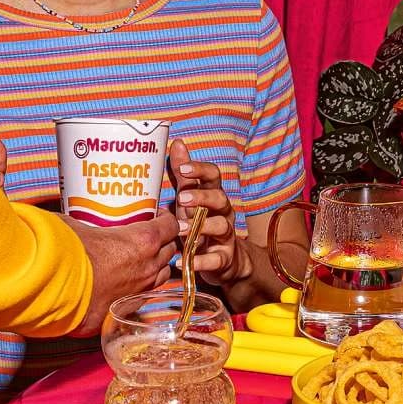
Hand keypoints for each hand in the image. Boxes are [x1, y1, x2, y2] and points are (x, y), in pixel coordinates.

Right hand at [67, 211, 178, 335]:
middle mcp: (148, 266)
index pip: (171, 225)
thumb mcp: (74, 223)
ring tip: (138, 259)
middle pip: (169, 251)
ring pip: (160, 275)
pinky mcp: (124, 309)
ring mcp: (139, 290)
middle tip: (147, 236)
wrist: (52, 288)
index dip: (166, 219)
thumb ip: (82, 219)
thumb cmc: (65, 250)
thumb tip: (73, 217)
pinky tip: (123, 282)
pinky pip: (139, 297)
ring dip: (154, 266)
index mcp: (144, 240)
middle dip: (162, 242)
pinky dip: (136, 288)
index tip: (156, 215)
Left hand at [169, 138, 252, 285]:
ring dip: (201, 227)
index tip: (182, 168)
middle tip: (182, 199)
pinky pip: (216, 259)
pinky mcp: (224, 258)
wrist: (223, 260)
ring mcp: (226, 236)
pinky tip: (184, 261)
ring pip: (221, 226)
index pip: (213, 176)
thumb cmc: (201, 224)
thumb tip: (177, 142)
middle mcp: (223, 213)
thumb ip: (184, 175)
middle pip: (220, 198)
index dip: (200, 170)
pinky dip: (201, 261)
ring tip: (181, 230)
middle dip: (202, 197)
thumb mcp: (191, 198)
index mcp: (213, 195)